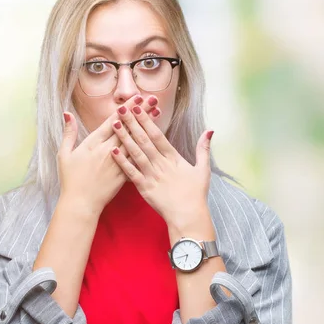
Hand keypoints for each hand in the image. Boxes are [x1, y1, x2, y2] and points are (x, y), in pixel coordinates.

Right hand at [57, 96, 159, 215]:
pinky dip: (146, 147)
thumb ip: (68, 133)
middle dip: (140, 112)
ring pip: (135, 140)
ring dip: (147, 126)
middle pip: (127, 127)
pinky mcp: (124, 174)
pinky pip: (137, 159)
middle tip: (153, 99)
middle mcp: (107, 150)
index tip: (136, 97)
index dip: (126, 108)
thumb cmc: (71, 179)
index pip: (113, 121)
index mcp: (93, 143)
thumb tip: (67, 114)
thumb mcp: (64, 154)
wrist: (81, 204)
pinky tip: (155, 139)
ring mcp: (117, 162)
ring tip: (157, 114)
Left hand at [109, 101, 213, 227]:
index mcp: (173, 158)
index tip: (138, 107)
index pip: (158, 135)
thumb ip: (203, 149)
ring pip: (135, 153)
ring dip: (124, 138)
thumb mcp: (203, 169)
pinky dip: (122, 162)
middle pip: (144, 140)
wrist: (188, 216)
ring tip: (115, 124)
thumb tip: (210, 131)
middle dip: (132, 123)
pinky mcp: (144, 188)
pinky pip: (131, 173)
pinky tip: (113, 151)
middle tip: (122, 108)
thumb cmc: (196, 194)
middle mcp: (161, 164)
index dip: (147, 120)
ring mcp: (151, 176)